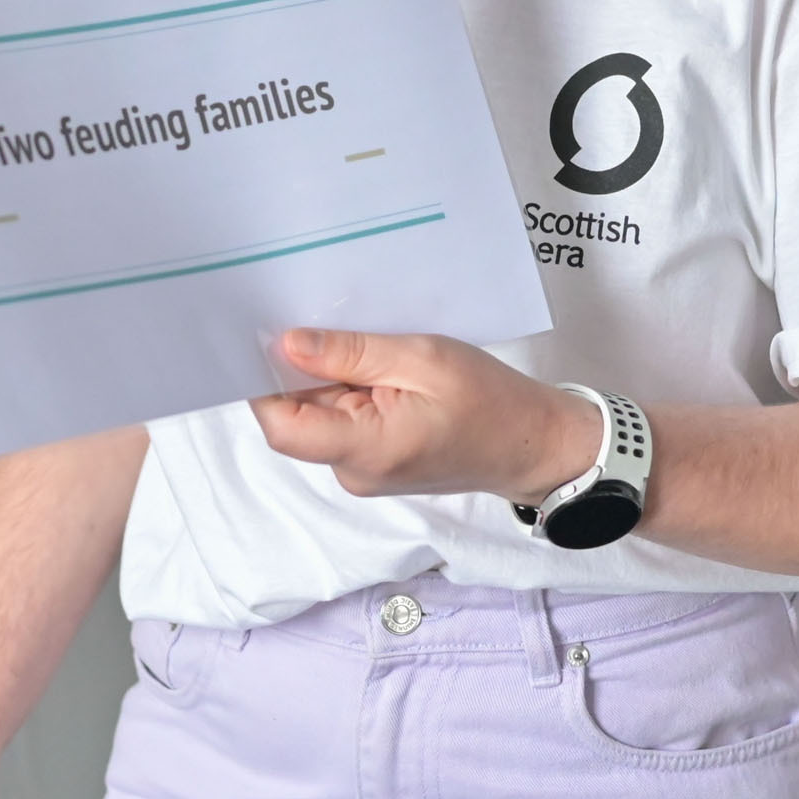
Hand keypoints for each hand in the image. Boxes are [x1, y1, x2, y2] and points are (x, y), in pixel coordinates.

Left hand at [253, 330, 598, 502]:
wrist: (532, 444)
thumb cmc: (489, 400)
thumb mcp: (422, 358)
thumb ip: (352, 354)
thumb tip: (287, 344)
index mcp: (366, 449)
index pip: (282, 425)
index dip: (266, 381)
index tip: (273, 335)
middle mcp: (354, 472)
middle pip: (297, 419)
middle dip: (305, 373)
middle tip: (332, 326)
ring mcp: (363, 472)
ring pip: (320, 419)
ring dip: (333, 381)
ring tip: (373, 349)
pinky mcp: (374, 464)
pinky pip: (343, 425)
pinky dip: (352, 394)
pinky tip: (381, 370)